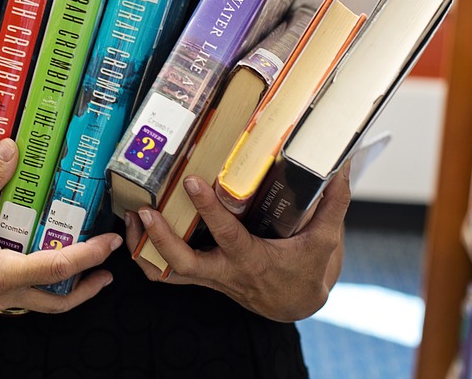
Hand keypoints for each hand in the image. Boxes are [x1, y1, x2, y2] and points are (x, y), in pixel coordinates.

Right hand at [0, 139, 122, 312]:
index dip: (89, 255)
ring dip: (64, 292)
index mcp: (2, 272)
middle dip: (87, 288)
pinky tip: (38, 270)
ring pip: (39, 305)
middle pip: (57, 302)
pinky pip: (19, 300)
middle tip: (108, 271)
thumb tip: (11, 148)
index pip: (58, 268)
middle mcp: (1, 294)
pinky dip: (38, 288)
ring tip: (82, 273)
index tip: (109, 243)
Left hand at [124, 166, 350, 321]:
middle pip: (182, 263)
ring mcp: (210, 277)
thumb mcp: (327, 239)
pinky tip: (137, 230)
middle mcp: (226, 271)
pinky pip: (166, 273)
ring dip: (143, 247)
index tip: (192, 183)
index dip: (209, 209)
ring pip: (166, 272)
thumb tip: (342, 165)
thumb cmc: (309, 271)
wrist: (297, 304)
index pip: (227, 234)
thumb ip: (333, 202)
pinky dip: (147, 255)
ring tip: (129, 215)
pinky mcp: (201, 277)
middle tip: (143, 209)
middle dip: (160, 237)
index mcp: (253, 259)